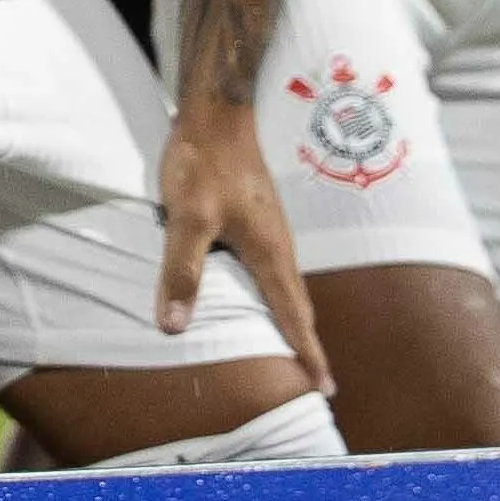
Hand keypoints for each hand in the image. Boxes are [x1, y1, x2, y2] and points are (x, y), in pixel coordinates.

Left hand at [155, 99, 328, 391]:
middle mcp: (278, 246)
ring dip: (293, 321)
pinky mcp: (256, 219)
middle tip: (317, 382)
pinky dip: (275, 296)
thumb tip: (175, 326)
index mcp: (269, 253)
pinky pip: (272, 271)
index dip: (308, 354)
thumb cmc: (204, 161)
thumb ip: (182, 271)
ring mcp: (270, 231)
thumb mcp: (188, 217)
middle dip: (308, 345)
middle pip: (299, 307)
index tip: (324, 389)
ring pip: (286, 288)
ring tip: (294, 350)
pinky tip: (260, 299)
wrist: (215, 112)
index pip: (294, 316)